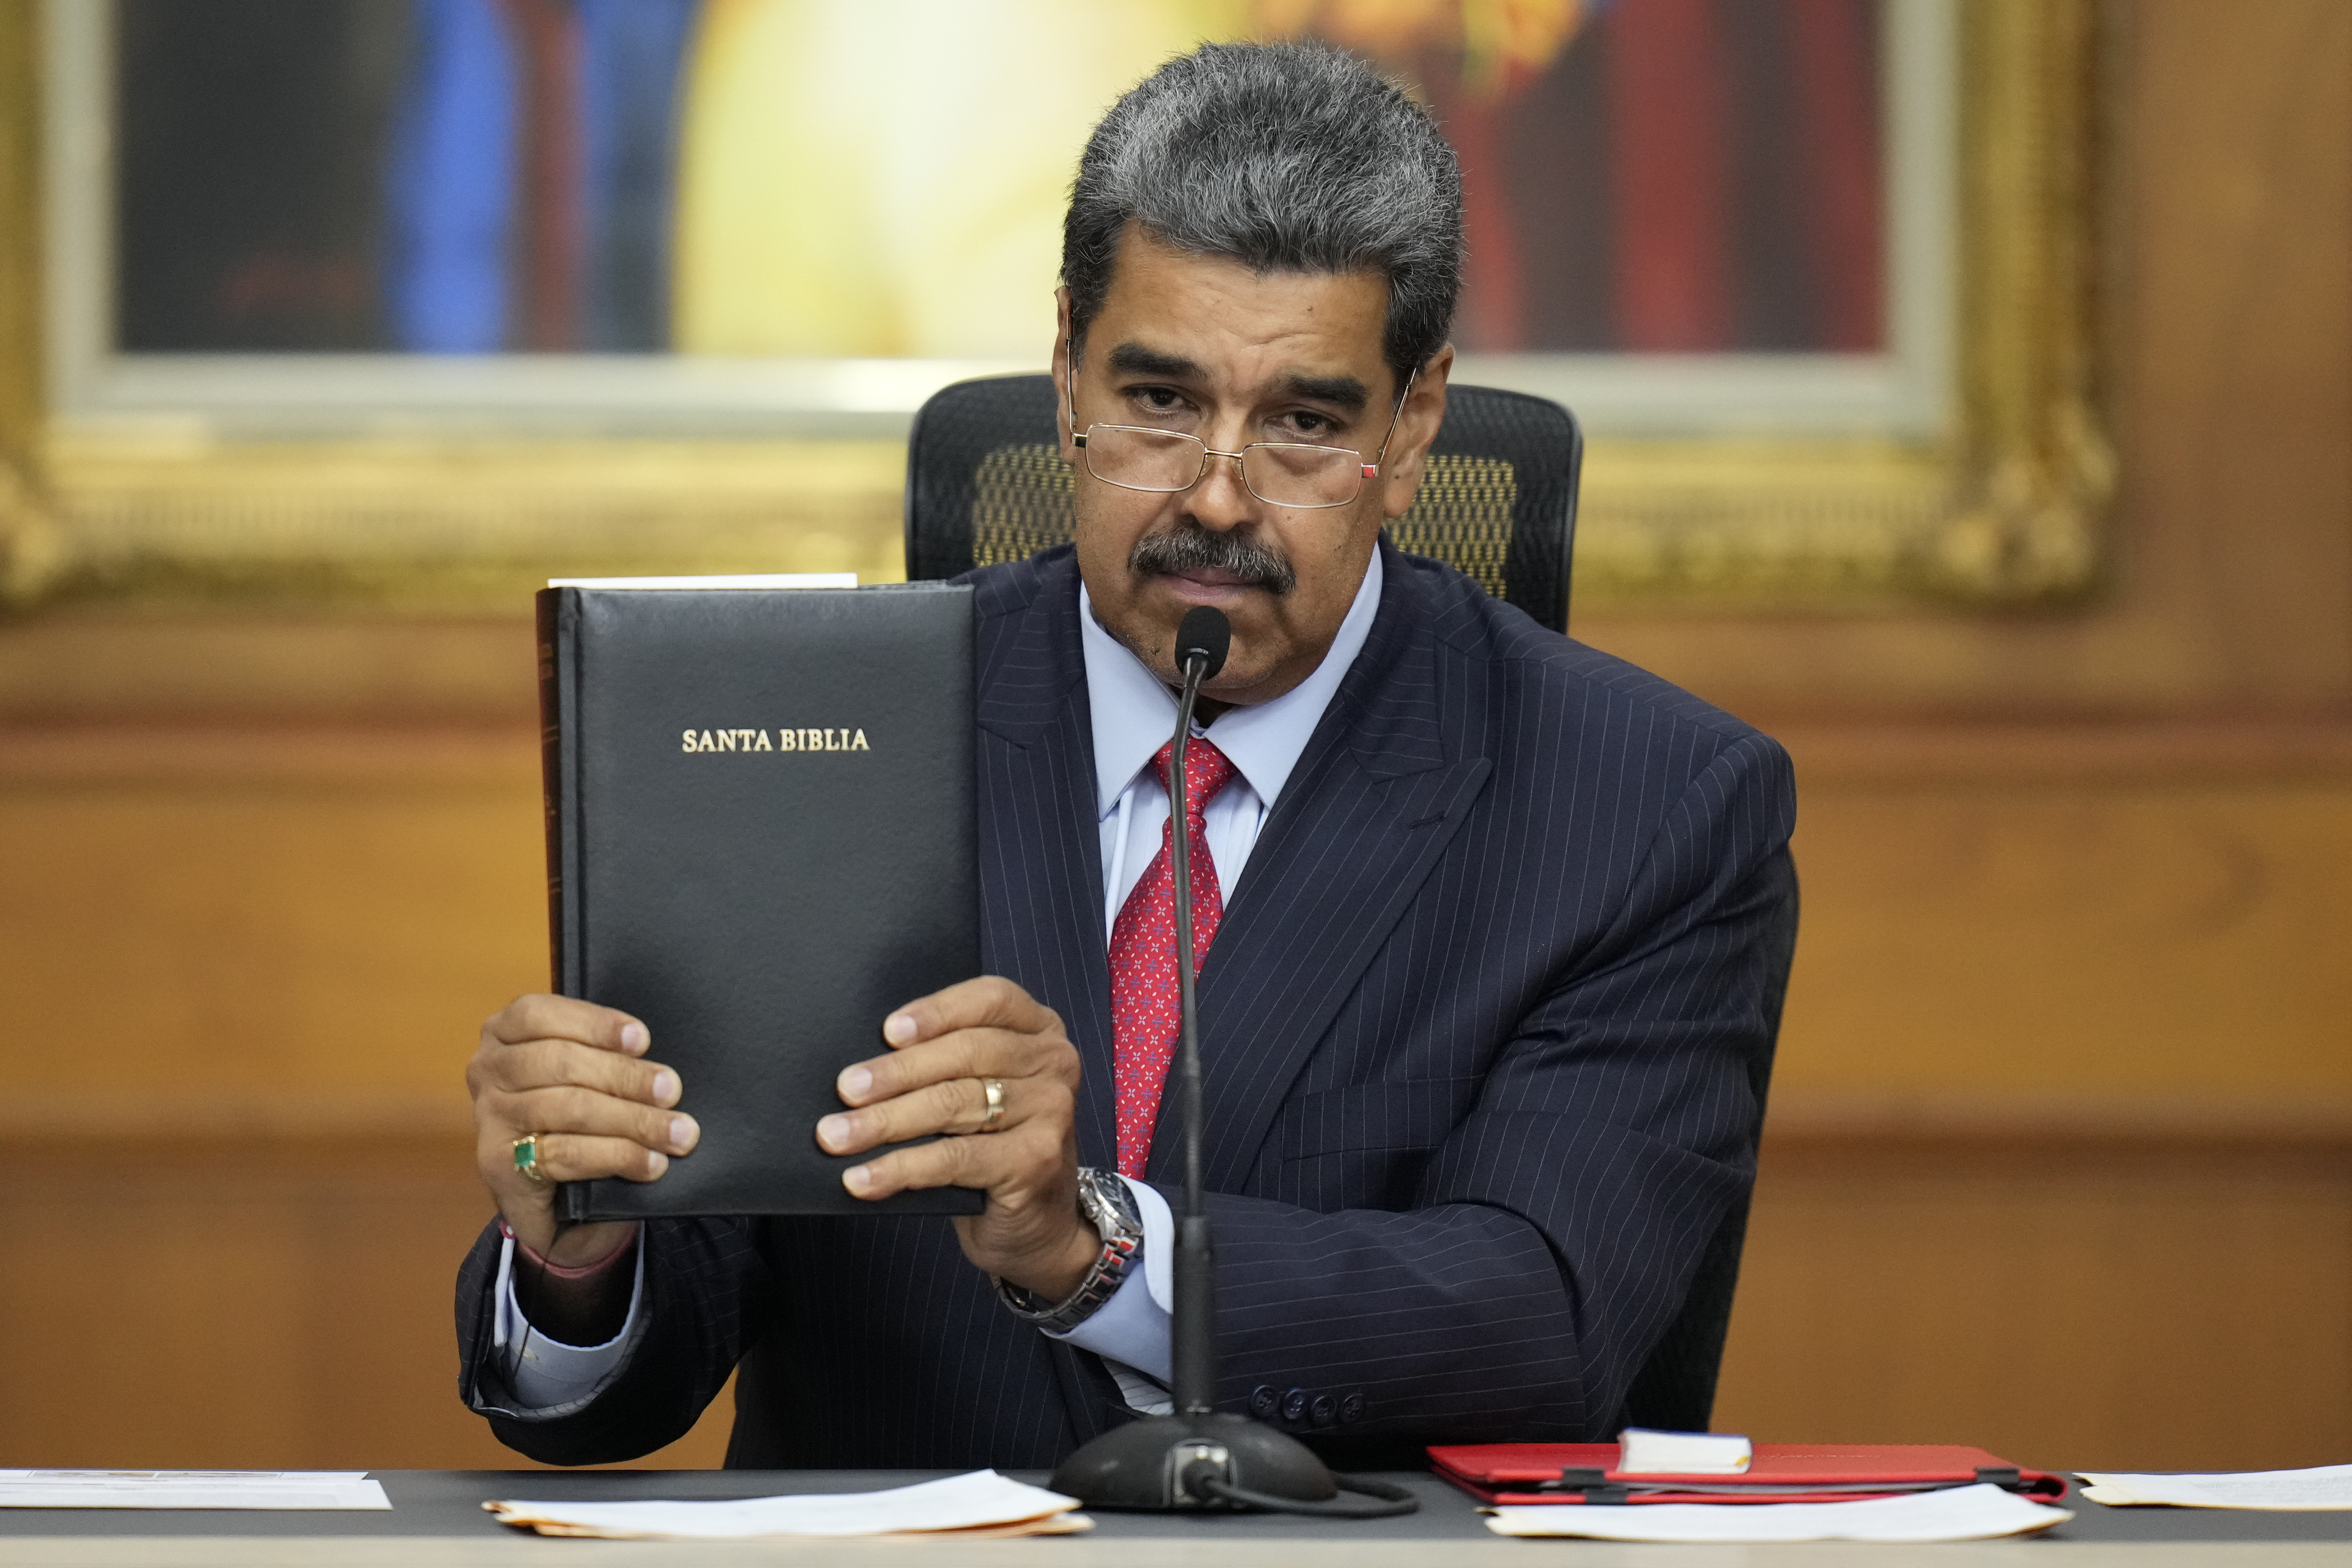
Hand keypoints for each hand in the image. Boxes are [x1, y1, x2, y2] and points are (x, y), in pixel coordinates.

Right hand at [466, 993, 699, 1264]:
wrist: (546, 1192)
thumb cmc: (573, 1113)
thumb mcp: (582, 1071)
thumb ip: (603, 1053)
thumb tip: (660, 1067)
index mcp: (504, 1032)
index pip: (539, 1014)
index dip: (594, 1023)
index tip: (642, 1040)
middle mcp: (488, 1069)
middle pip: (561, 1062)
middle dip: (625, 1077)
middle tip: (671, 1091)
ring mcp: (489, 1117)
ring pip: (569, 1108)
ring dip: (632, 1120)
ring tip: (676, 1133)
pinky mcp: (498, 1163)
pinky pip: (565, 1154)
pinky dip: (616, 1156)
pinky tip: (649, 1163)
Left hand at [818, 976, 1094, 1301]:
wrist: (1038, 1223)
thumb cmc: (992, 1145)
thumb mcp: (978, 1090)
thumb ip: (942, 1064)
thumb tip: (859, 1066)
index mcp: (1039, 1028)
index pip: (990, 999)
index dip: (937, 1011)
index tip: (887, 1031)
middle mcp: (1054, 1061)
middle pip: (967, 1052)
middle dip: (897, 1072)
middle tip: (845, 1089)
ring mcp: (1051, 1109)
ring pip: (955, 1103)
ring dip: (885, 1121)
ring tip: (837, 1136)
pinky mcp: (1036, 1159)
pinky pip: (955, 1158)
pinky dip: (901, 1168)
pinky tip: (863, 1179)